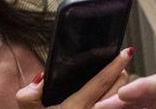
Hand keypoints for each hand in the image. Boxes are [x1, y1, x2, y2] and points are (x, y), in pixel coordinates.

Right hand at [18, 46, 132, 107]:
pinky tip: (115, 99)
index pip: (101, 82)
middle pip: (119, 89)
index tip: (127, 52)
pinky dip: (119, 103)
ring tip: (117, 81)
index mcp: (76, 108)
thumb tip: (41, 78)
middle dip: (122, 74)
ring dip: (121, 90)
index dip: (115, 65)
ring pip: (122, 102)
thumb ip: (29, 95)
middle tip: (120, 65)